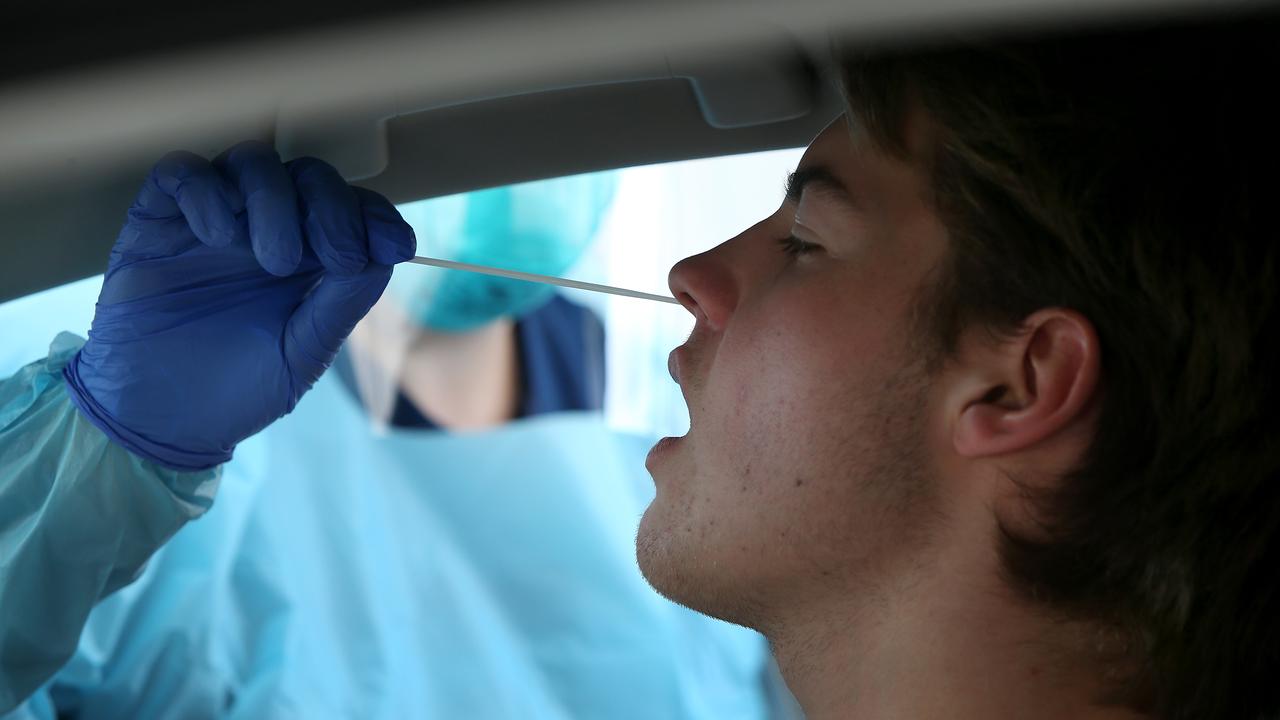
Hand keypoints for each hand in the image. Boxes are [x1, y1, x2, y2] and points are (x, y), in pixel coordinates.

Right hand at [63, 142, 415, 470]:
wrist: (161, 420)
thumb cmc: (236, 389)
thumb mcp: (303, 352)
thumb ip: (342, 303)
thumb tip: (383, 255)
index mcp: (310, 258)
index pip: (353, 210)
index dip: (377, 218)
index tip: (396, 247)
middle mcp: (264, 228)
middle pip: (310, 177)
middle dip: (334, 209)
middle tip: (339, 257)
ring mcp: (214, 220)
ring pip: (254, 164)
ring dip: (276, 202)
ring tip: (277, 261)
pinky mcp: (159, 219)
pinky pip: (182, 173)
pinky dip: (207, 191)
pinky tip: (218, 236)